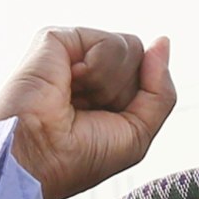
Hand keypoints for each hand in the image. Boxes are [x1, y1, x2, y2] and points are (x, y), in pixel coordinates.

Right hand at [0, 27, 177, 198]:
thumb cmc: (78, 158)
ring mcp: (71, 53)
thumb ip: (160, 91)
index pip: (146, 75)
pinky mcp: (56, 39)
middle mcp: (87, 71)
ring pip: (131, 46)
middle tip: (88, 112)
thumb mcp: (138, 133)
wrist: (36, 159)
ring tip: (76, 98)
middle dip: (124, 91)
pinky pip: (108, 41)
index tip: (106, 124)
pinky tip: (70, 82)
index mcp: (103, 93)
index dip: (138, 101)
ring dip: (110, 83)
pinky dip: (97, 68)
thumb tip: (162, 41)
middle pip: (140, 58)